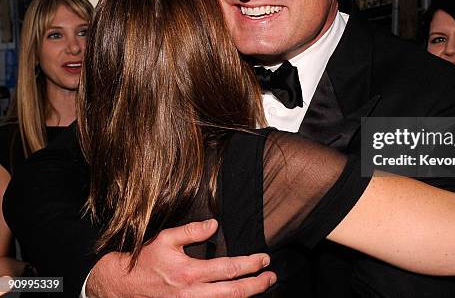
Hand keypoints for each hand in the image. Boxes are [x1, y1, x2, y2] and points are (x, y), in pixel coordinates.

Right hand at [87, 219, 275, 297]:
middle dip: (257, 285)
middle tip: (271, 276)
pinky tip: (239, 297)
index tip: (264, 259)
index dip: (250, 265)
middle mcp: (193, 294)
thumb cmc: (144, 261)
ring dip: (247, 296)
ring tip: (262, 286)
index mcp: (190, 273)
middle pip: (234, 292)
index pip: (229, 269)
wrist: (122, 286)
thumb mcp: (166, 239)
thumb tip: (214, 224)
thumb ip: (191, 231)